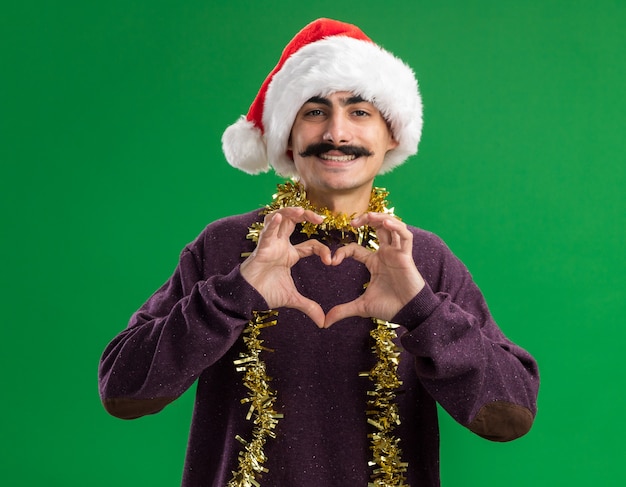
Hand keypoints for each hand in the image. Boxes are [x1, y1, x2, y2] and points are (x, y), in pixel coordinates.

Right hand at [240, 207, 331, 327]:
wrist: (247, 298)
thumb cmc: (266, 293)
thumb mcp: (292, 299)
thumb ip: (308, 307)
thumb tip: (323, 322)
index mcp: (290, 254)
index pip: (310, 244)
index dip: (322, 250)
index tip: (331, 261)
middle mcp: (281, 244)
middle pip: (293, 221)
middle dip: (307, 215)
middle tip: (321, 219)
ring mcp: (270, 244)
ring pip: (279, 219)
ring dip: (290, 212)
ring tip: (302, 211)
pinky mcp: (261, 249)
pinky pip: (266, 233)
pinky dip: (272, 224)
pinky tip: (279, 217)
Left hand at [324, 212, 424, 327]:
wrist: (409, 313)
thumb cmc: (390, 307)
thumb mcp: (362, 307)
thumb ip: (343, 310)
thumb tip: (325, 322)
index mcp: (374, 262)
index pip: (356, 248)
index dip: (343, 251)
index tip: (332, 261)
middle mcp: (386, 253)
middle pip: (377, 227)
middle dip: (366, 219)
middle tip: (352, 221)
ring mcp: (397, 252)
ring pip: (391, 226)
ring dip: (381, 218)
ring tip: (369, 216)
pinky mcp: (407, 255)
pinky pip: (405, 236)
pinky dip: (397, 227)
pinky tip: (386, 223)